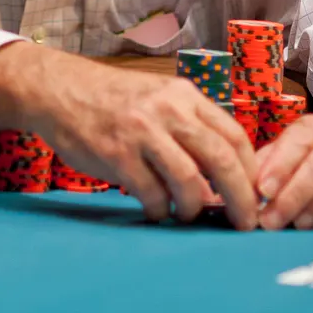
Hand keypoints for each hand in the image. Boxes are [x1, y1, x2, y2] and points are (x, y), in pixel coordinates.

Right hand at [0, 44, 258, 229]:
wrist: (60, 90)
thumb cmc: (114, 101)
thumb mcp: (159, 97)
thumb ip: (189, 127)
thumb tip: (223, 176)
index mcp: (185, 95)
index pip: (234, 136)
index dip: (250, 171)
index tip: (253, 195)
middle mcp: (168, 109)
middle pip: (221, 159)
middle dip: (239, 198)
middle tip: (243, 223)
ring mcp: (142, 131)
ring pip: (189, 181)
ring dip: (193, 208)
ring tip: (185, 214)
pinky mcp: (116, 153)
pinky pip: (151, 194)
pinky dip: (158, 209)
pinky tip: (153, 208)